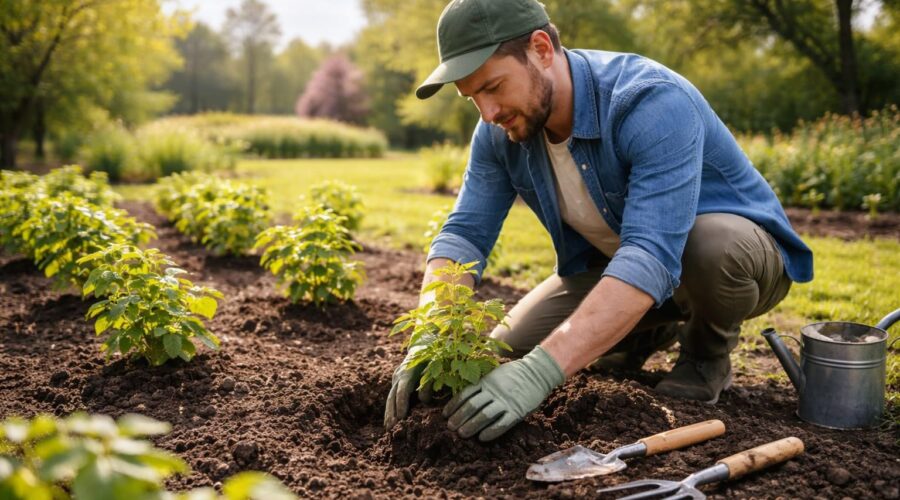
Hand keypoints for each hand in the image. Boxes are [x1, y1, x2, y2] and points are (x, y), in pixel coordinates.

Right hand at [384, 340, 433, 429]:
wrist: (424, 341)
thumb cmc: (434, 354)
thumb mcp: (436, 364)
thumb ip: (430, 381)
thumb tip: (423, 399)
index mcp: (409, 370)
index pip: (403, 390)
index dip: (401, 404)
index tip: (401, 417)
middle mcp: (399, 374)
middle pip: (393, 395)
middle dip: (392, 412)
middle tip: (392, 428)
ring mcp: (396, 377)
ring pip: (390, 397)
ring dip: (389, 413)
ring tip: (388, 429)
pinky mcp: (397, 381)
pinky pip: (392, 396)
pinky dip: (390, 409)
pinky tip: (389, 421)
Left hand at [442, 346, 564, 441]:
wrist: (537, 372)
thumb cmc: (514, 373)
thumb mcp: (494, 373)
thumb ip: (482, 383)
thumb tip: (464, 395)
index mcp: (486, 381)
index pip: (465, 394)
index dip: (453, 405)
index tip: (445, 414)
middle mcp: (494, 391)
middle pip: (472, 406)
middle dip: (459, 417)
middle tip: (450, 427)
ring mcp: (505, 401)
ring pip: (484, 416)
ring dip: (471, 426)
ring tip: (462, 434)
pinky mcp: (517, 411)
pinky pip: (502, 424)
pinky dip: (491, 432)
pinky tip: (482, 438)